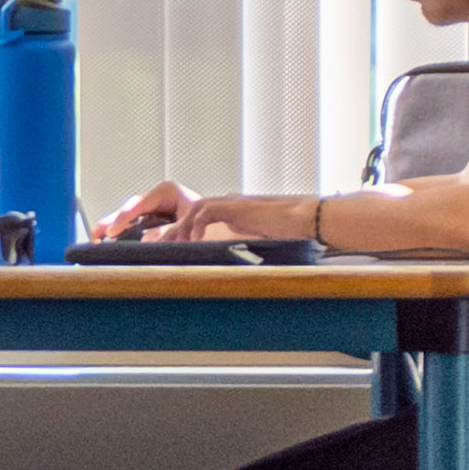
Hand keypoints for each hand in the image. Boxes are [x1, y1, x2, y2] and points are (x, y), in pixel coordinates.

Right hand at [97, 179, 201, 239]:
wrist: (223, 227)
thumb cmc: (211, 220)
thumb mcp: (189, 225)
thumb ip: (168, 232)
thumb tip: (145, 240)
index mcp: (166, 191)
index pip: (140, 204)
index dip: (123, 218)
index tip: (112, 231)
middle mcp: (157, 199)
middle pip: (129, 209)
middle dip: (112, 221)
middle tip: (98, 234)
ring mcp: (153, 210)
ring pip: (128, 218)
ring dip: (112, 227)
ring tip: (96, 237)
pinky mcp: (153, 222)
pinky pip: (133, 226)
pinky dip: (121, 233)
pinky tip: (106, 240)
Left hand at [172, 192, 313, 242]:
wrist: (305, 219)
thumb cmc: (288, 231)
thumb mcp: (259, 240)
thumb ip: (244, 246)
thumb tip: (235, 267)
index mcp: (233, 211)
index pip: (202, 216)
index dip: (186, 230)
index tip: (175, 247)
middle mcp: (230, 203)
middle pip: (193, 211)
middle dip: (177, 228)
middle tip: (164, 246)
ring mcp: (233, 202)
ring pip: (196, 208)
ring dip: (183, 226)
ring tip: (176, 244)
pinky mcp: (237, 206)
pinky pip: (208, 210)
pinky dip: (198, 225)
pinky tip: (196, 240)